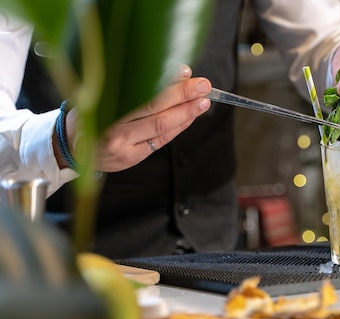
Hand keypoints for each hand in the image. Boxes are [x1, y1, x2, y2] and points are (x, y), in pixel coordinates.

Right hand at [59, 65, 211, 171]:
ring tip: (203, 101)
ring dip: (186, 113)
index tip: (185, 72)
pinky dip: (178, 127)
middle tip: (202, 86)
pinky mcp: (134, 158)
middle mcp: (114, 130)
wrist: (70, 149)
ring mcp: (125, 146)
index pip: (141, 95)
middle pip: (154, 110)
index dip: (166, 84)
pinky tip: (190, 116)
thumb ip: (131, 88)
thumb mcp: (98, 96)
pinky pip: (161, 140)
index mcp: (102, 109)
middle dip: (183, 96)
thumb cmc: (87, 115)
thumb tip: (171, 73)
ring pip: (161, 127)